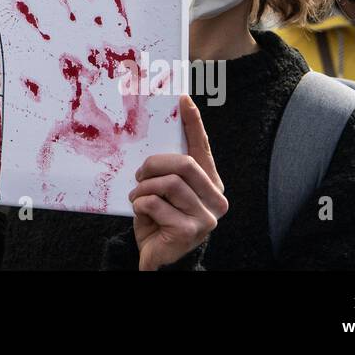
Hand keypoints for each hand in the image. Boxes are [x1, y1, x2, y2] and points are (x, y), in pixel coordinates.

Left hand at [128, 94, 227, 269]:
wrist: (157, 256)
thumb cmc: (160, 217)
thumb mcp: (165, 188)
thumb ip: (168, 167)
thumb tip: (157, 129)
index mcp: (211, 183)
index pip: (202, 147)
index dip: (193, 122)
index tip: (183, 98)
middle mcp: (216, 199)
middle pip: (183, 163)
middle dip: (154, 164)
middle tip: (140, 174)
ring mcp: (206, 216)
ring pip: (167, 183)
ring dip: (144, 189)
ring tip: (138, 198)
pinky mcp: (190, 230)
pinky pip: (155, 203)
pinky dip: (141, 205)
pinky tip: (141, 214)